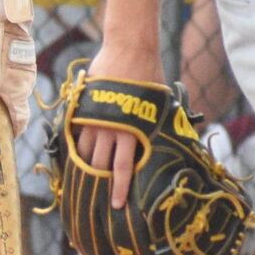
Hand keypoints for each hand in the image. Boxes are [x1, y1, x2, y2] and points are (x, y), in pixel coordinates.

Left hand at [0, 0, 37, 133]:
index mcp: (17, 93)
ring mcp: (27, 71)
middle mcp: (26, 85)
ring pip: (14, 89)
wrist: (6, 17)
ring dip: (1, 92)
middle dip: (2, 111)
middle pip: (16, 105)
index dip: (13, 130)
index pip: (21, 121)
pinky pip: (15, 75)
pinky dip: (4, 78)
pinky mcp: (24, 59)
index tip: (5, 135)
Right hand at [72, 43, 148, 211]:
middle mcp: (112, 128)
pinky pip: (75, 133)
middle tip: (94, 201)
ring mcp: (95, 117)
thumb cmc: (150, 76)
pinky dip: (74, 147)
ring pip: (85, 151)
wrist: (130, 48)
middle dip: (98, 184)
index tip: (116, 205)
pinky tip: (73, 158)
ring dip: (83, 168)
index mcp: (133, 131)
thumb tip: (181, 139)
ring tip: (81, 183)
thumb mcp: (161, 104)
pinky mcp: (83, 107)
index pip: (123, 168)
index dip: (119, 188)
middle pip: (100, 164)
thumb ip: (162, 125)